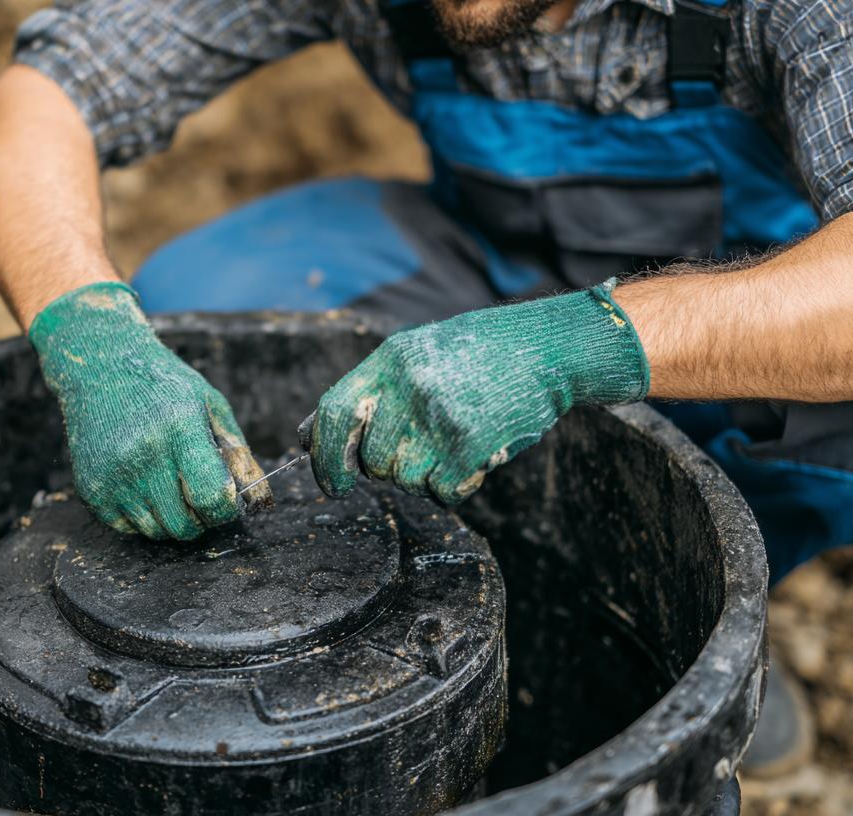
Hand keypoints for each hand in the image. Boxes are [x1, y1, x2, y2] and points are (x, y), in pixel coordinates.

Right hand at [30, 282, 269, 537]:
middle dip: (201, 519)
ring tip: (171, 486)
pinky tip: (144, 486)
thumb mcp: (211, 405)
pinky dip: (142, 518)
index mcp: (179, 429)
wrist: (101, 368)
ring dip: (172, 520)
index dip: (225, 508)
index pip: (211, 497)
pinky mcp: (92, 490)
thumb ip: (238, 453)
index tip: (226, 498)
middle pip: (184, 524)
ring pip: (156, 532)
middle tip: (199, 494)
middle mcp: (142, 455)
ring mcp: (113, 476)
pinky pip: (128, 528)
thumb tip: (257, 500)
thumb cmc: (164, 386)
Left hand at [308, 281, 649, 503]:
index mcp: (390, 361)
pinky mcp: (471, 446)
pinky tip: (474, 458)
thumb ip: (365, 394)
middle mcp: (409, 387)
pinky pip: (444, 492)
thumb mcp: (414, 354)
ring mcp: (440, 417)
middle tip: (423, 449)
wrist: (547, 348)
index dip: (325, 456)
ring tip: (453, 445)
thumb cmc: (478, 354)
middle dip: (392, 468)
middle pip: (374, 460)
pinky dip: (457, 486)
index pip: (334, 414)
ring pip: (406, 480)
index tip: (334, 484)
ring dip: (426, 477)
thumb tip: (304, 439)